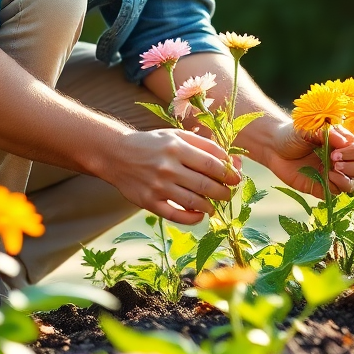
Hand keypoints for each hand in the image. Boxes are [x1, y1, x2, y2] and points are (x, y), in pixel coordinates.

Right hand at [107, 128, 240, 224]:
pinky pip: (175, 216)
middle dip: (224, 191)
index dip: (228, 172)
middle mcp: (168, 167)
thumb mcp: (176, 135)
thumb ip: (202, 145)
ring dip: (211, 206)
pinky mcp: (149, 202)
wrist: (117, 154)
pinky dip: (192, 218)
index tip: (236, 177)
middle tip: (230, 193)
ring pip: (193, 202)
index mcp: (177, 147)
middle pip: (206, 184)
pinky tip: (200, 215)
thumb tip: (229, 159)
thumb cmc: (153, 143)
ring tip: (216, 205)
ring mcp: (158, 186)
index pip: (211, 162)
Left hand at [262, 120, 353, 197]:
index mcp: (342, 143)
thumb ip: (326, 133)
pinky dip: (337, 187)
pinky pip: (339, 192)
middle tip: (334, 161)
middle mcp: (343, 159)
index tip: (336, 151)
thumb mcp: (308, 128)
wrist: (273, 149)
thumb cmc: (292, 135)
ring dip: (348, 178)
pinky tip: (325, 178)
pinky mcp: (324, 187)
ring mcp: (334, 174)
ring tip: (331, 171)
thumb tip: (345, 141)